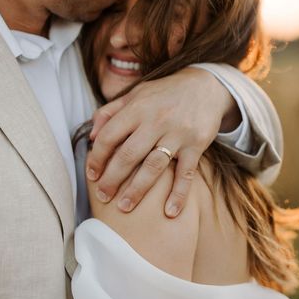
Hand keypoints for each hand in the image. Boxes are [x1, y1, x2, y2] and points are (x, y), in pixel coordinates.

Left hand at [86, 67, 239, 217]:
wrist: (206, 86)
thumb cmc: (164, 93)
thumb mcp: (135, 94)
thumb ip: (110, 112)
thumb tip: (92, 135)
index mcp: (137, 108)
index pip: (109, 136)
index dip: (97, 157)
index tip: (91, 175)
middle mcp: (156, 120)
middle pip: (128, 155)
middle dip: (112, 179)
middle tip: (102, 196)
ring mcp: (177, 133)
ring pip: (153, 166)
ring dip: (137, 190)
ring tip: (124, 207)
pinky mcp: (196, 145)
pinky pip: (186, 173)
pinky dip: (178, 194)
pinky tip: (170, 212)